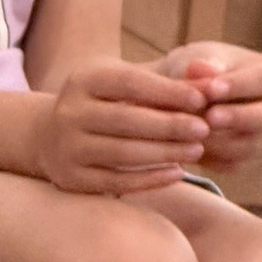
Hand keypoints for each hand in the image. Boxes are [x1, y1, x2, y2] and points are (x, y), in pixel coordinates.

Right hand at [35, 57, 215, 195]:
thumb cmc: (104, 103)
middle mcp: (69, 112)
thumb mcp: (126, 83)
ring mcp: (68, 147)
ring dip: (165, 153)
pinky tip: (177, 173)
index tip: (202, 98)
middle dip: (169, 125)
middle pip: (126, 119)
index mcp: (83, 80)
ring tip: (197, 150)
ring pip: (123, 153)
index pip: (129, 83)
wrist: (49, 135)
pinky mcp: (72, 178)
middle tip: (204, 128)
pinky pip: (117, 181)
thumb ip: (167, 83)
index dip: (167, 91)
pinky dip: (151, 179)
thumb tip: (212, 82)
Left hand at [154, 43, 261, 167]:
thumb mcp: (200, 59)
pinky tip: (187, 145)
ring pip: (252, 146)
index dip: (240, 84)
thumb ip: (202, 65)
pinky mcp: (251, 161)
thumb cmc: (201, 70)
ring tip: (189, 132)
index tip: (211, 88)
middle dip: (239, 117)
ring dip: (220, 141)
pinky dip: (210, 157)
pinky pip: (234, 164)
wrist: (189, 98)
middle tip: (210, 117)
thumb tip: (200, 68)